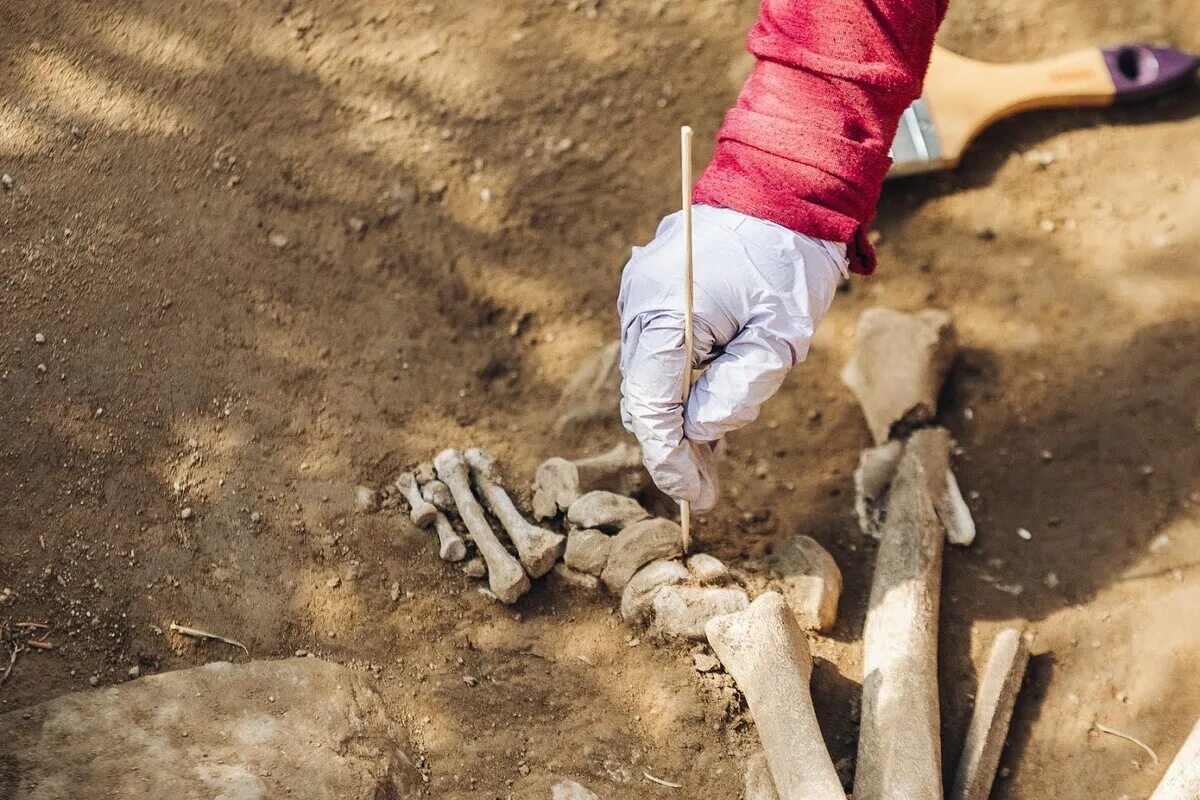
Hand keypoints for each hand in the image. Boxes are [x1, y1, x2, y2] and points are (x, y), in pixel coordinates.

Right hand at [617, 205, 846, 511]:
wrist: (787, 186)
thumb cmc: (791, 257)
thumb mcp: (782, 334)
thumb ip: (740, 389)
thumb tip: (701, 431)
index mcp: (663, 313)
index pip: (650, 408)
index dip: (670, 461)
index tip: (696, 498)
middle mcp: (640, 305)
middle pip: (645, 398)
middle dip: (676, 447)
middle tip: (709, 490)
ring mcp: (643, 296)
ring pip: (653, 379)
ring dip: (681, 419)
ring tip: (714, 460)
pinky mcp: (657, 294)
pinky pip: (662, 354)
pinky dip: (682, 387)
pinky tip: (709, 416)